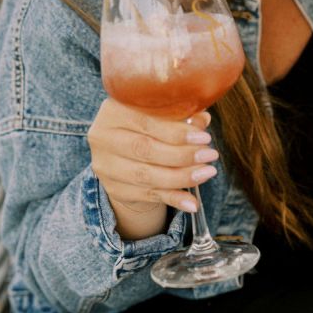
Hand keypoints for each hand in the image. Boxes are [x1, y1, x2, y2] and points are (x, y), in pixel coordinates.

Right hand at [87, 100, 217, 237]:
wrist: (123, 151)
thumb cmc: (147, 124)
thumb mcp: (159, 113)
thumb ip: (179, 114)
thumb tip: (203, 120)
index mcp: (113, 110)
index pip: (146, 121)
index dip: (177, 131)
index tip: (204, 137)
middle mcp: (103, 138)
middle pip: (145, 149)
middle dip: (182, 155)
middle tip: (210, 154)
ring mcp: (106, 166)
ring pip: (147, 175)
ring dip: (181, 177)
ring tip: (207, 172)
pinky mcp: (114, 189)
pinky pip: (147, 195)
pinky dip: (173, 199)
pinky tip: (192, 202)